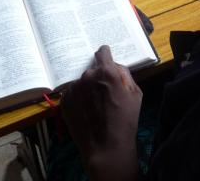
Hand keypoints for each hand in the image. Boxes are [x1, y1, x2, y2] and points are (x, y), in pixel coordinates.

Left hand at [61, 46, 142, 180]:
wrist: (105, 147)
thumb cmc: (125, 120)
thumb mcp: (135, 94)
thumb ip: (125, 75)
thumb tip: (116, 67)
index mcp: (106, 72)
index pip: (103, 52)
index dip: (106, 54)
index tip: (106, 58)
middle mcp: (87, 76)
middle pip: (92, 69)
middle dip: (98, 76)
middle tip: (105, 92)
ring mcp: (73, 88)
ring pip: (82, 82)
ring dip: (87, 87)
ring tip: (95, 106)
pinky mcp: (64, 101)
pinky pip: (73, 93)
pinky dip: (79, 98)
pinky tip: (86, 111)